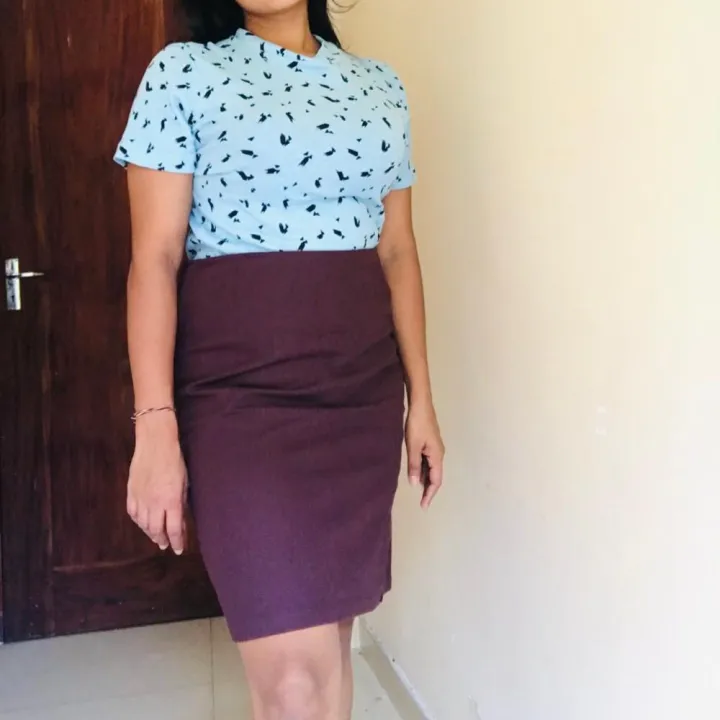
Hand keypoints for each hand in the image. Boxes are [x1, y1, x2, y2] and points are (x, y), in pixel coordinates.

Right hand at [127, 416, 187, 553]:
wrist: (155, 444)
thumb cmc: (175, 461)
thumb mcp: (184, 483)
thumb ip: (181, 504)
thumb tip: (181, 521)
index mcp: (171, 501)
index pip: (174, 529)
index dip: (177, 542)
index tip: (178, 550)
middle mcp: (154, 503)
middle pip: (156, 530)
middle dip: (162, 540)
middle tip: (165, 545)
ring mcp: (140, 498)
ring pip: (143, 524)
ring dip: (150, 533)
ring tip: (155, 537)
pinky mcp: (130, 492)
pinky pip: (133, 513)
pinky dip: (138, 522)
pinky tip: (142, 524)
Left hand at [405, 400, 444, 508]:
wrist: (421, 405)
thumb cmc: (417, 425)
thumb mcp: (413, 446)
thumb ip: (414, 465)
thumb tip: (415, 484)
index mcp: (437, 456)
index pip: (436, 480)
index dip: (430, 494)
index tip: (424, 506)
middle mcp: (439, 454)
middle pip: (435, 476)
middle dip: (429, 489)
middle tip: (421, 501)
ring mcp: (435, 448)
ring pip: (431, 469)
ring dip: (425, 479)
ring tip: (417, 490)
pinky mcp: (430, 443)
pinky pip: (428, 461)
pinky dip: (423, 469)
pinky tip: (416, 472)